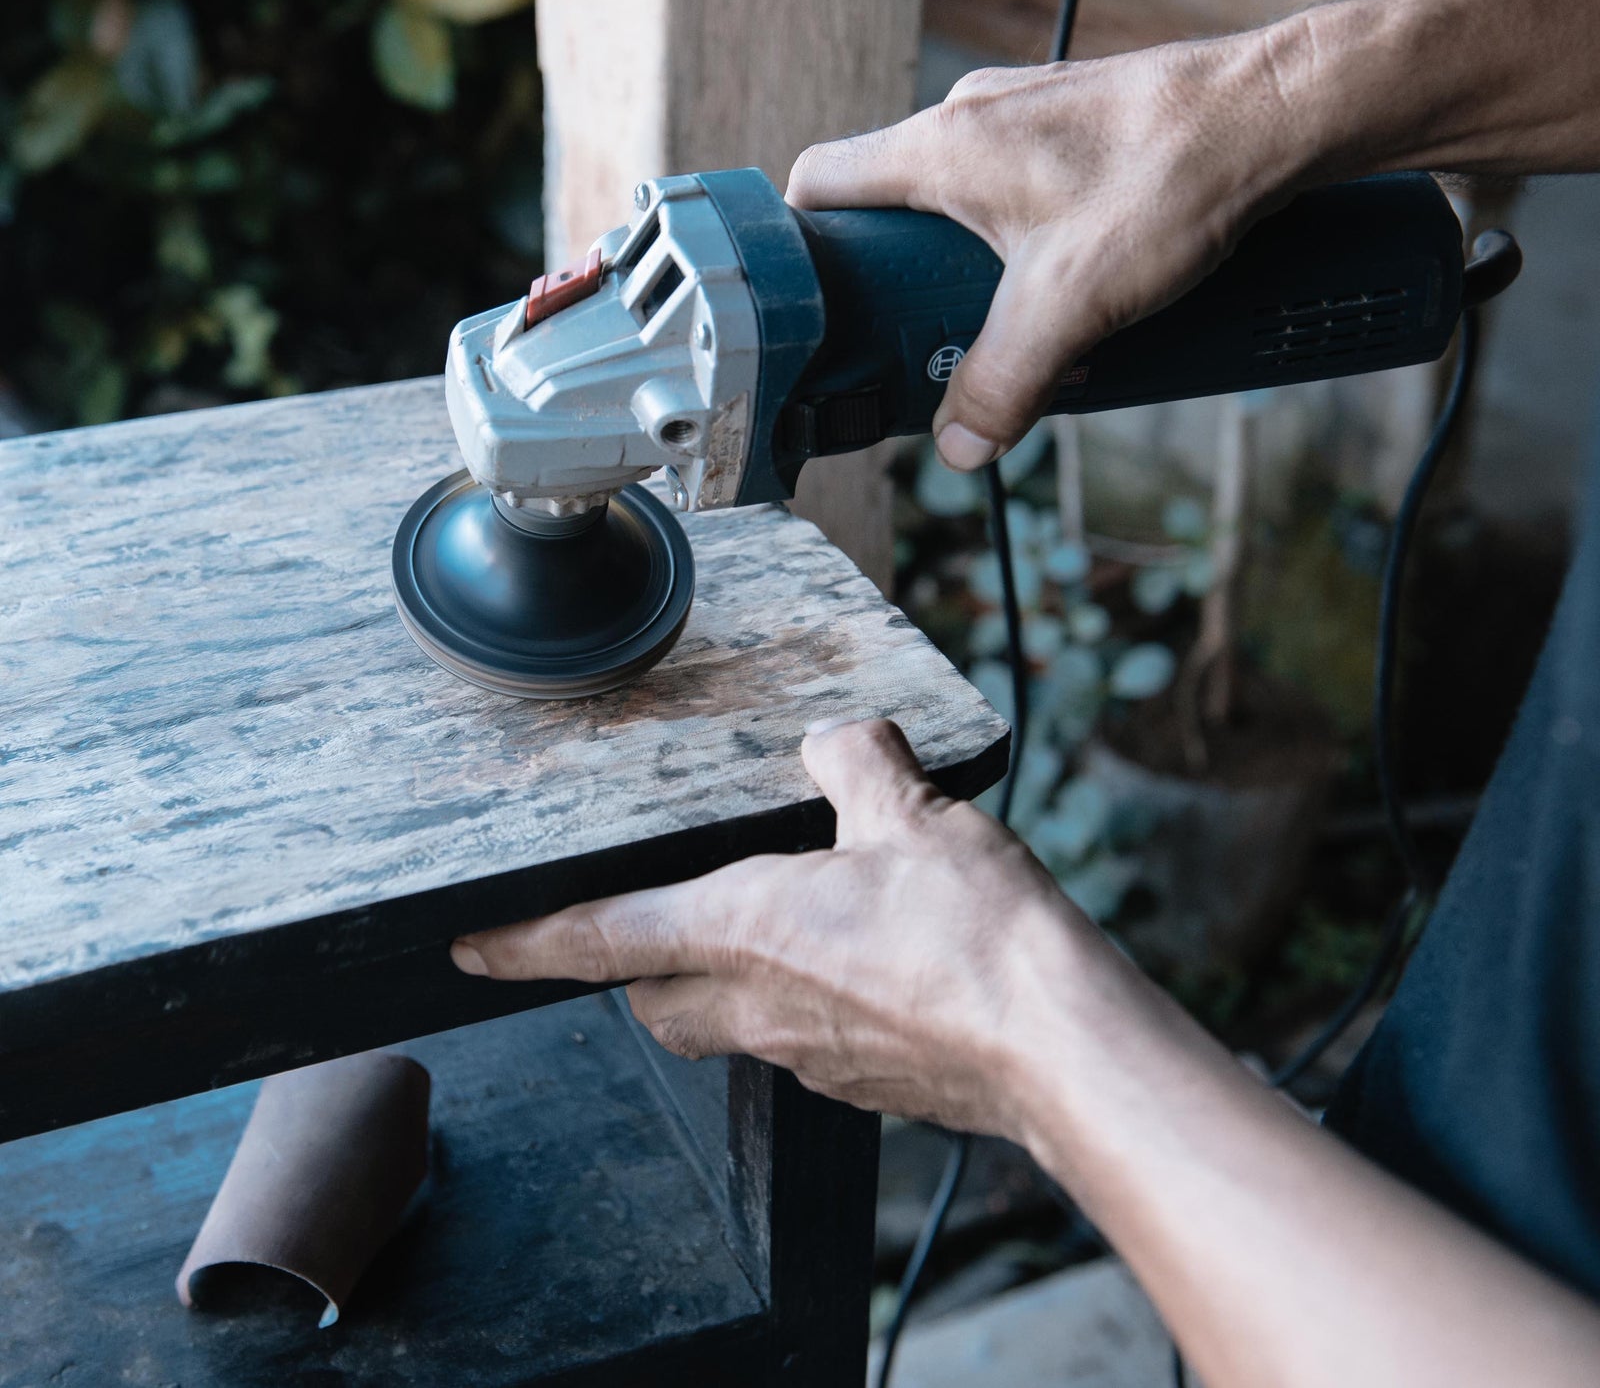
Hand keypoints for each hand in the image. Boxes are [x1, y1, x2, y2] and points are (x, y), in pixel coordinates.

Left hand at [451, 718, 1086, 1137]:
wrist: (1059, 1047)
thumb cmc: (980, 938)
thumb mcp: (912, 813)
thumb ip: (855, 762)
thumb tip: (837, 739)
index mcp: (746, 929)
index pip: (602, 937)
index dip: (525, 943)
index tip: (470, 949)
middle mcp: (759, 1003)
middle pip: (653, 998)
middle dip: (633, 964)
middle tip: (649, 920)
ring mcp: (808, 1055)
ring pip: (722, 1023)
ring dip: (719, 982)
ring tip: (771, 929)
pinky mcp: (860, 1082)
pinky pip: (795, 1042)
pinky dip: (797, 1004)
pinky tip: (856, 968)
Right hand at [787, 23, 1311, 469]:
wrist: (1278, 112)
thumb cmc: (1170, 179)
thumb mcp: (1069, 304)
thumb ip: (1003, 382)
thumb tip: (959, 446)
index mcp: (939, 148)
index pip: (820, 181)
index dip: (803, 244)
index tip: (818, 303)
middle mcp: (971, 116)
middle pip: (889, 200)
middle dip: (898, 276)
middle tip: (923, 338)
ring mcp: (1027, 112)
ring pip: (960, 194)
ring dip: (967, 260)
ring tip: (1009, 320)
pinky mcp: (1078, 121)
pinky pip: (1018, 183)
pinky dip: (1022, 235)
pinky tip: (1071, 277)